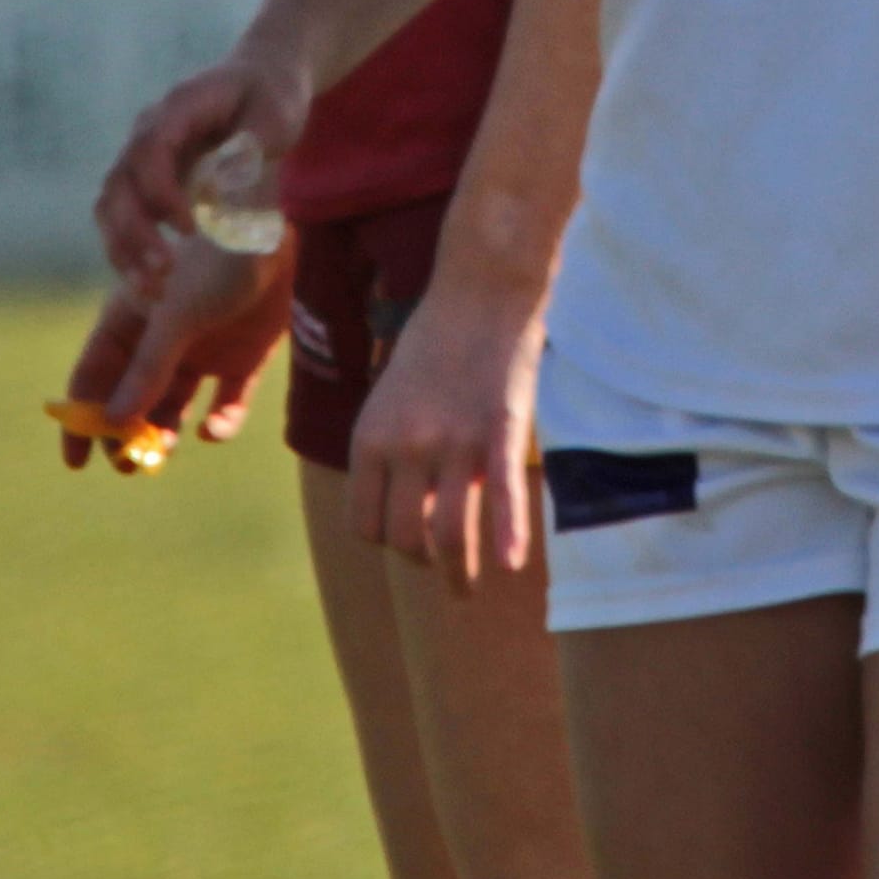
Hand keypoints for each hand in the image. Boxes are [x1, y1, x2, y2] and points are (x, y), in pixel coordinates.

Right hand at [58, 231, 295, 471]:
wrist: (275, 237)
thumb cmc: (215, 264)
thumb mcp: (174, 316)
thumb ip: (147, 369)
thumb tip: (112, 422)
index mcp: (134, 320)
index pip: (95, 374)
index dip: (82, 416)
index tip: (77, 462)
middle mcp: (164, 340)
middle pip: (133, 396)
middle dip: (127, 431)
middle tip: (129, 464)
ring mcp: (204, 350)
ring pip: (176, 404)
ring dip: (167, 430)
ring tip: (165, 450)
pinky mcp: (243, 358)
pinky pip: (227, 402)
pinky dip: (221, 421)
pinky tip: (213, 428)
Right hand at [95, 52, 307, 298]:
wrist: (263, 80)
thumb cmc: (272, 96)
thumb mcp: (277, 114)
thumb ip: (251, 143)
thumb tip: (224, 181)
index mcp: (179, 108)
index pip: (150, 151)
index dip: (161, 193)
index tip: (189, 229)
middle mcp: (149, 130)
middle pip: (119, 183)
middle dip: (135, 232)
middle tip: (166, 273)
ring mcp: (143, 155)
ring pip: (112, 204)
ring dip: (124, 249)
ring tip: (154, 290)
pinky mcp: (147, 178)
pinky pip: (123, 216)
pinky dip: (129, 250)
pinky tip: (150, 284)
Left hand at [345, 276, 548, 595]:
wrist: (481, 287)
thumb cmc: (439, 337)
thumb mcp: (392, 394)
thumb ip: (391, 447)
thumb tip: (403, 502)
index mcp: (371, 437)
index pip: (365, 524)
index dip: (387, 541)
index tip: (410, 540)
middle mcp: (406, 445)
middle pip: (406, 538)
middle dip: (423, 562)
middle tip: (444, 566)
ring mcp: (455, 440)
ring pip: (450, 533)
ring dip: (459, 576)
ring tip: (468, 591)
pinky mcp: (501, 430)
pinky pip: (502, 496)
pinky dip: (508, 535)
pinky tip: (513, 563)